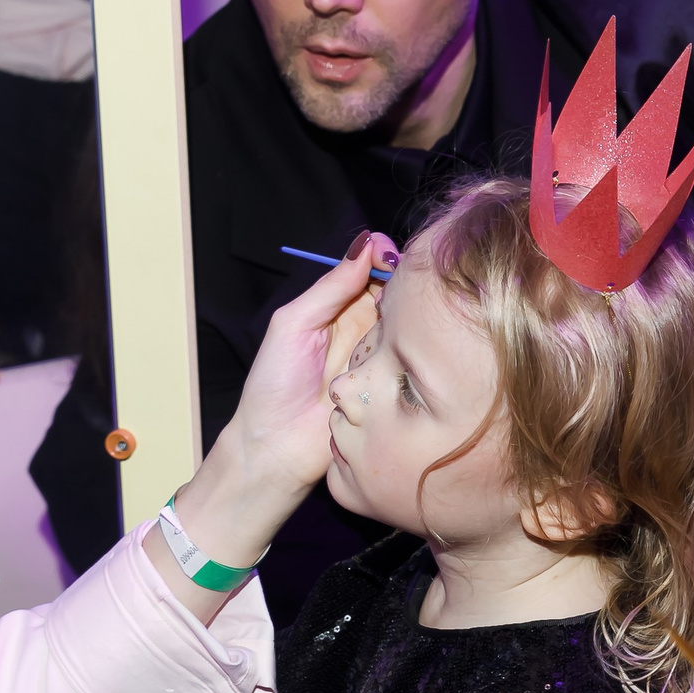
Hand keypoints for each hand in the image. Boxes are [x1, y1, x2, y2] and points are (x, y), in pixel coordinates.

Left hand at [182, 234, 400, 558]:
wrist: (277, 449)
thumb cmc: (275, 385)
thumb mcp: (295, 323)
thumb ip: (330, 286)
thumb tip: (366, 243)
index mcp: (340, 306)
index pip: (374, 268)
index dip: (386, 256)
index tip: (390, 255)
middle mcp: (367, 328)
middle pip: (401, 291)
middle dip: (406, 283)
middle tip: (406, 284)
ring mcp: (386, 357)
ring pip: (414, 323)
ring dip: (412, 318)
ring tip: (404, 319)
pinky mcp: (399, 387)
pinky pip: (418, 360)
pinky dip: (417, 352)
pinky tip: (413, 350)